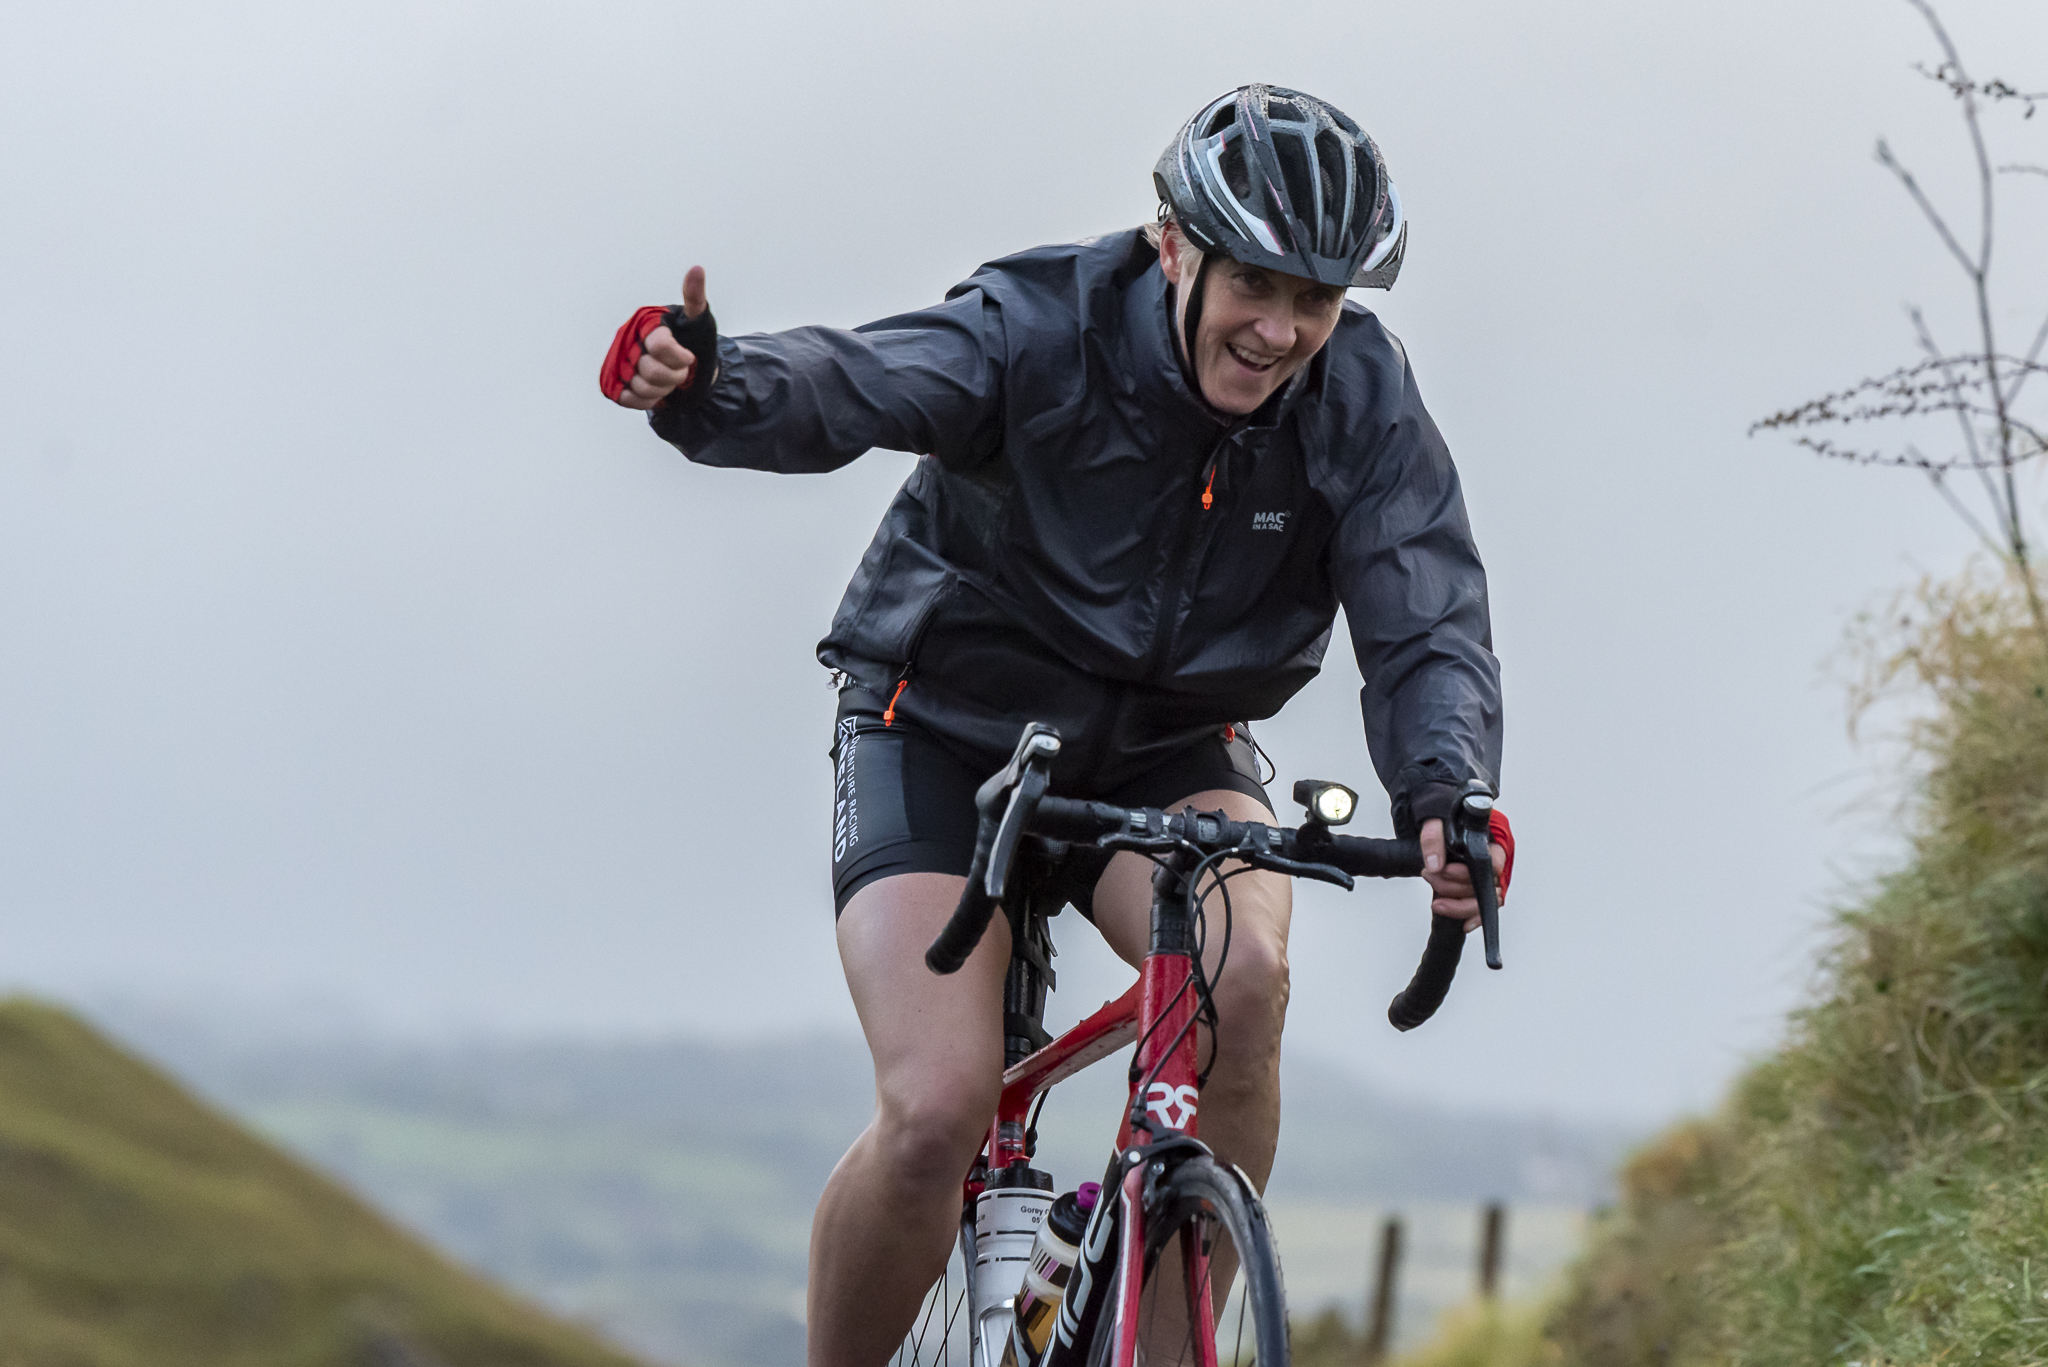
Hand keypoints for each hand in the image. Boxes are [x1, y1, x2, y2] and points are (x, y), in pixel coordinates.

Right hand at [615, 266, 710, 409]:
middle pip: (650, 370)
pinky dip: (647, 400)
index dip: (678, 357)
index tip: (690, 358)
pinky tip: (658, 392)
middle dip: (674, 376)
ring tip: (670, 381)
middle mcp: (631, 342)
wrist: (692, 372)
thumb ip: (695, 297)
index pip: (660, 345)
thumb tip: (697, 268)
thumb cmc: (695, 342)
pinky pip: (628, 399)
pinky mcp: (619, 385)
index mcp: (646, 326)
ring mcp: (623, 364)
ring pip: (640, 386)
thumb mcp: (699, 319)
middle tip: (682, 372)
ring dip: (663, 390)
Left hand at [1418, 818, 1507, 931]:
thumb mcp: (1434, 819)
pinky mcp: (1476, 889)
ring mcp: (1486, 878)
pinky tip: (1464, 924)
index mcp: (1490, 843)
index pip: (1493, 863)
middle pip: (1484, 885)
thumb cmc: (1444, 818)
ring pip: (1482, 900)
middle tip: (1430, 877)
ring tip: (1437, 903)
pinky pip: (1481, 908)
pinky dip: (1473, 917)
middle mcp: (1493, 863)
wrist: (1439, 824)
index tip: (1446, 870)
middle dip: (1454, 888)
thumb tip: (1434, 864)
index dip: (1468, 872)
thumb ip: (1433, 839)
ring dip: (1459, 905)